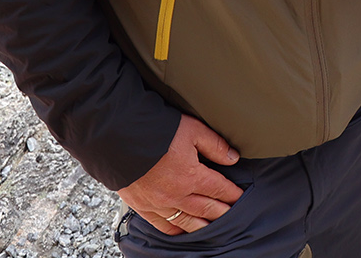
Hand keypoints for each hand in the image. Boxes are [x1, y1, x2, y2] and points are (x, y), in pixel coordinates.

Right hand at [116, 115, 241, 234]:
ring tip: (213, 226)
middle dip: (222, 212)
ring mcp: (159, 204)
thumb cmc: (156, 131)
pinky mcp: (142, 207)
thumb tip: (232, 158)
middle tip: (233, 215)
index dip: (232, 194)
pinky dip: (175, 230)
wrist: (119, 139)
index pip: (219, 189)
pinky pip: (163, 226)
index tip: (240, 197)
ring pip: (186, 222)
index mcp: (192, 176)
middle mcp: (177, 195)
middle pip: (206, 209)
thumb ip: (214, 145)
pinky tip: (182, 230)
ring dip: (202, 225)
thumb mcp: (192, 130)